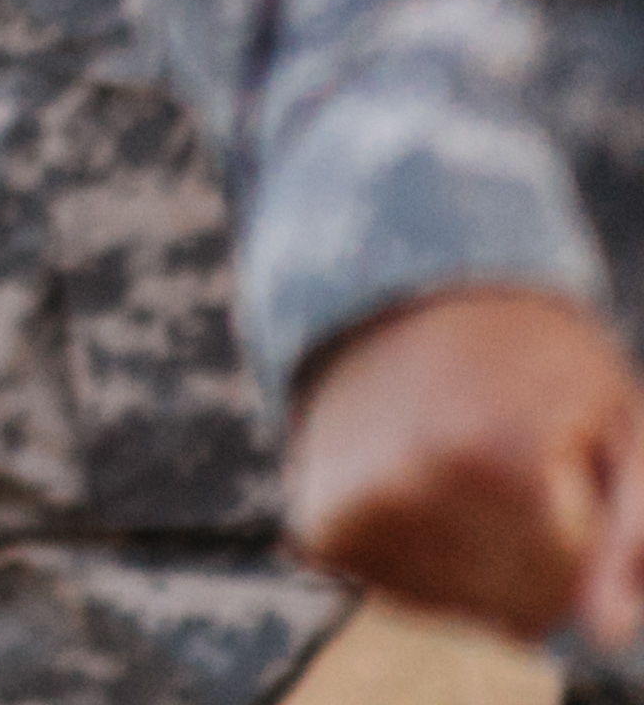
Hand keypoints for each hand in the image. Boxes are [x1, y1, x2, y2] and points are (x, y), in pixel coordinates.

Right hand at [284, 285, 643, 646]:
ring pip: (464, 608)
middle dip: (538, 561)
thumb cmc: (536, 363)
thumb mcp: (618, 419)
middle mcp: (415, 482)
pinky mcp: (321, 529)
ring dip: (480, 566)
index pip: (568, 585)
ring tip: (461, 476)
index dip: (582, 531)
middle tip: (509, 466)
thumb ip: (635, 529)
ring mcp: (358, 507)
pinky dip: (420, 565)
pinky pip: (402, 595)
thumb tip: (608, 635)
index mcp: (498, 449)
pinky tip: (418, 500)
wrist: (397, 300)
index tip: (553, 451)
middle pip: (521, 608)